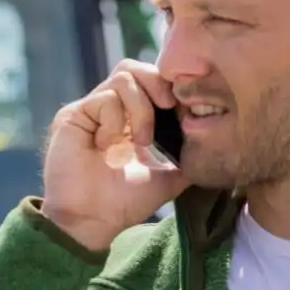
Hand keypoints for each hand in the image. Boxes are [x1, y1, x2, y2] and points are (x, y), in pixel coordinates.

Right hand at [41, 60, 190, 250]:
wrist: (92, 222)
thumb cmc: (124, 204)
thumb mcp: (167, 177)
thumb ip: (186, 159)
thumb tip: (215, 148)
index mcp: (129, 120)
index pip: (149, 82)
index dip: (168, 87)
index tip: (185, 107)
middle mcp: (109, 110)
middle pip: (134, 67)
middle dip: (158, 84)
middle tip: (169, 107)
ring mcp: (90, 111)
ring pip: (123, 78)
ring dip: (140, 108)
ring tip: (140, 141)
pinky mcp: (73, 115)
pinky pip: (104, 98)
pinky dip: (115, 121)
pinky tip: (109, 146)